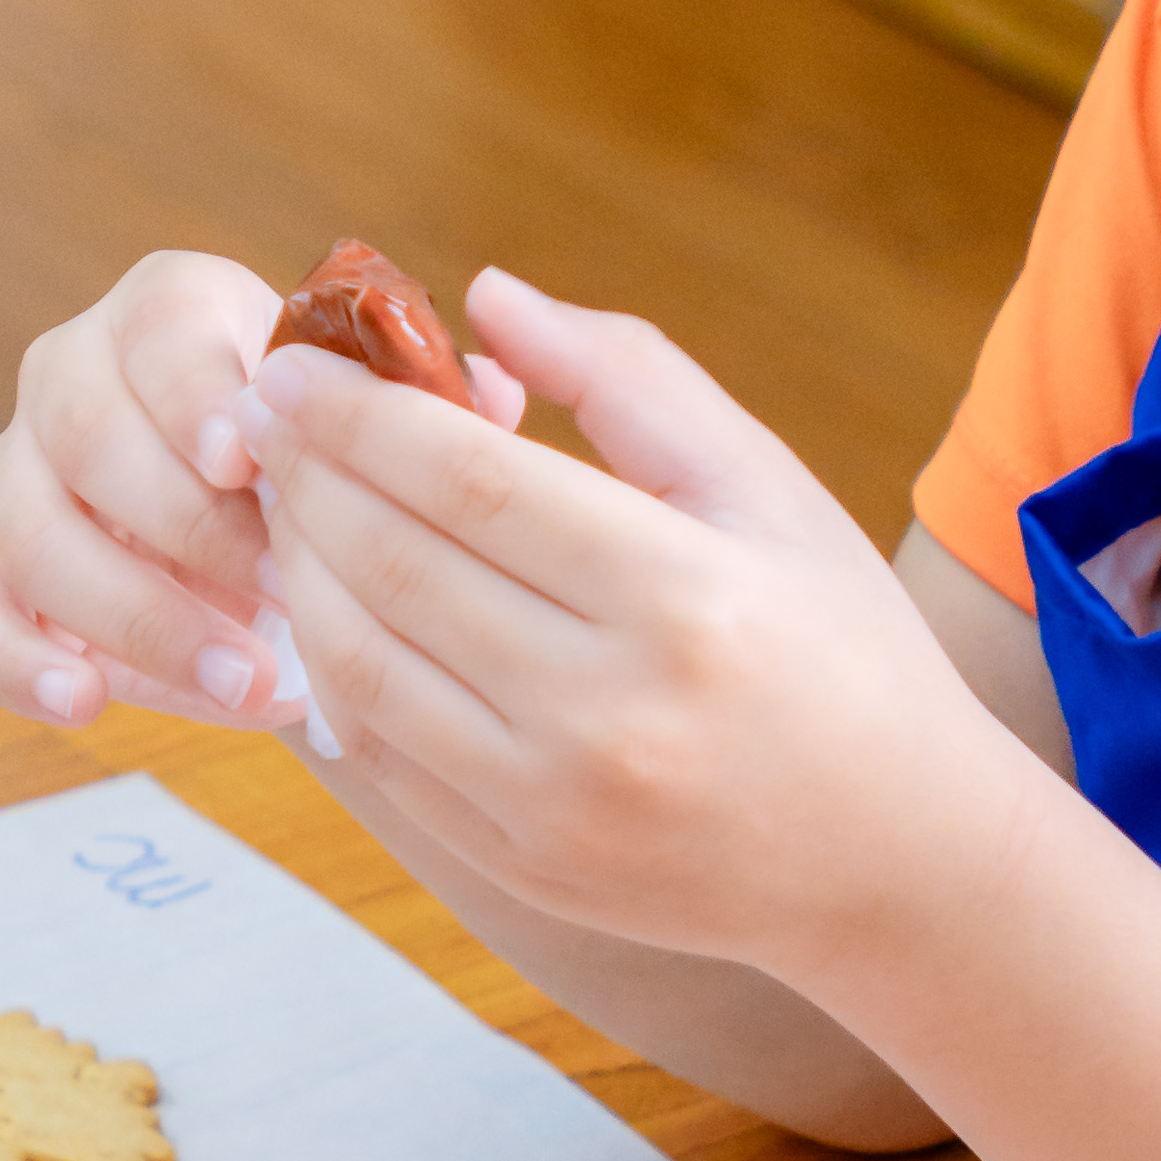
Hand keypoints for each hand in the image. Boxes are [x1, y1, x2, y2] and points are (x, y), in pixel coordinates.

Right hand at [0, 247, 525, 735]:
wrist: (275, 525)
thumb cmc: (342, 456)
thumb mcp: (395, 411)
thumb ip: (434, 396)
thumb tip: (489, 400)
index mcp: (168, 311)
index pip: (159, 333)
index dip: (196, 393)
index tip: (248, 457)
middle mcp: (72, 378)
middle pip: (84, 435)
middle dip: (183, 523)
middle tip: (280, 591)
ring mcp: (18, 480)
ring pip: (29, 532)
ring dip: (135, 612)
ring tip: (246, 678)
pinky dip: (14, 664)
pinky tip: (86, 703)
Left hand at [234, 270, 1022, 982]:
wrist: (896, 855)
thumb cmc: (838, 642)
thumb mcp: (768, 488)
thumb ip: (629, 381)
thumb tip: (486, 296)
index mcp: (684, 596)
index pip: (470, 481)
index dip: (360, 414)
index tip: (292, 363)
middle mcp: (609, 711)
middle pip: (396, 566)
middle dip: (307, 477)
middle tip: (263, 417)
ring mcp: (554, 804)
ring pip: (361, 664)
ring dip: (298, 570)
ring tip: (287, 504)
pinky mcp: (520, 864)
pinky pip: (380, 752)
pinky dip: (330, 667)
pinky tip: (325, 604)